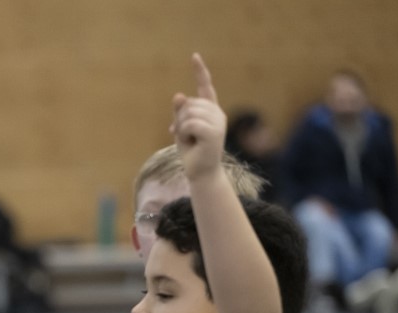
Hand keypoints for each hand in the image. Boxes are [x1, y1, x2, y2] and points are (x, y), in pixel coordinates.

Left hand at [170, 53, 224, 181]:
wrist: (201, 172)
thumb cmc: (192, 151)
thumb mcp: (182, 129)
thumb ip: (180, 112)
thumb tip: (179, 95)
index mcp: (211, 110)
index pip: (206, 87)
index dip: (200, 72)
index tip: (194, 56)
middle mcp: (217, 113)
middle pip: (189, 103)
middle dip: (180, 119)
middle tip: (186, 136)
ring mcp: (218, 122)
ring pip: (188, 113)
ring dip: (182, 128)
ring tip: (190, 140)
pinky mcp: (215, 132)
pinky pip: (190, 124)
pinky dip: (184, 133)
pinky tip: (191, 143)